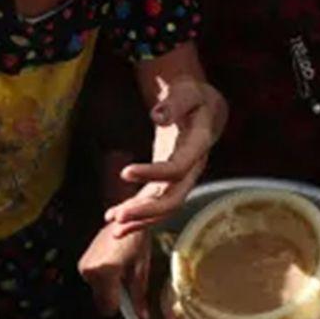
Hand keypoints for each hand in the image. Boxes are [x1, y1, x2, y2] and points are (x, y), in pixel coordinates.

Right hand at [78, 221, 149, 316]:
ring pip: (97, 292)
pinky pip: (93, 282)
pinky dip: (103, 279)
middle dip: (115, 296)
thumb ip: (139, 296)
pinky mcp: (82, 262)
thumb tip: (143, 317)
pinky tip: (112, 265)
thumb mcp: (141, 269)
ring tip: (120, 270)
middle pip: (101, 301)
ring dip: (108, 288)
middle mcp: (90, 270)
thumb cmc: (135, 240)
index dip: (121, 307)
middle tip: (126, 279)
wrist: (123, 218)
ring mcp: (84, 266)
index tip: (130, 301)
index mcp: (106, 272)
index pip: (108, 307)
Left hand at [104, 77, 225, 234]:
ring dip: (140, 218)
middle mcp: (193, 168)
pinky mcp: (170, 181)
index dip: (152, 173)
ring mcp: (183, 178)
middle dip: (146, 210)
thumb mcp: (187, 92)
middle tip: (117, 217)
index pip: (176, 168)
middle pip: (173, 198)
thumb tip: (157, 115)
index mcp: (198, 146)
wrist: (206, 109)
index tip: (124, 173)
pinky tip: (114, 220)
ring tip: (113, 226)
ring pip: (164, 206)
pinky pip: (156, 202)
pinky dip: (138, 213)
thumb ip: (174, 103)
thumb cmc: (194, 96)